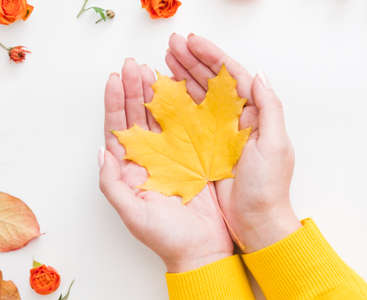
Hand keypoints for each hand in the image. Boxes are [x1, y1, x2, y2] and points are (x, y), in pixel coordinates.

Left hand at [99, 58, 232, 272]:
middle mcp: (151, 158)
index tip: (114, 79)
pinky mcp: (197, 156)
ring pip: (161, 117)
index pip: (119, 129)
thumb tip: (101, 150)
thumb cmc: (166, 237)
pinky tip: (179, 90)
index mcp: (132, 169)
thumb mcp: (132, 213)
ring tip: (151, 70)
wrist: (202, 250)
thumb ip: (112, 183)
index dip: (114, 104)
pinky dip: (183, 108)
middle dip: (133, 89)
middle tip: (133, 65)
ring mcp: (174, 155)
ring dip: (155, 93)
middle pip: (138, 117)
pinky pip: (188, 126)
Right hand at [166, 33, 300, 252]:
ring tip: (166, 60)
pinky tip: (166, 92)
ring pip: (200, 97)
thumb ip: (269, 108)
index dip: (213, 57)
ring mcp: (220, 133)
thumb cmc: (268, 188)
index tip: (193, 43)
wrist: (256, 222)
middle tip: (172, 45)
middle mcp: (237, 119)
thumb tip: (258, 74)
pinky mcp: (207, 148)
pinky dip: (179, 104)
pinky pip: (191, 120)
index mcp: (255, 114)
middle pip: (213, 82)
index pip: (233, 77)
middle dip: (193, 61)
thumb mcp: (276, 145)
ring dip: (184, 77)